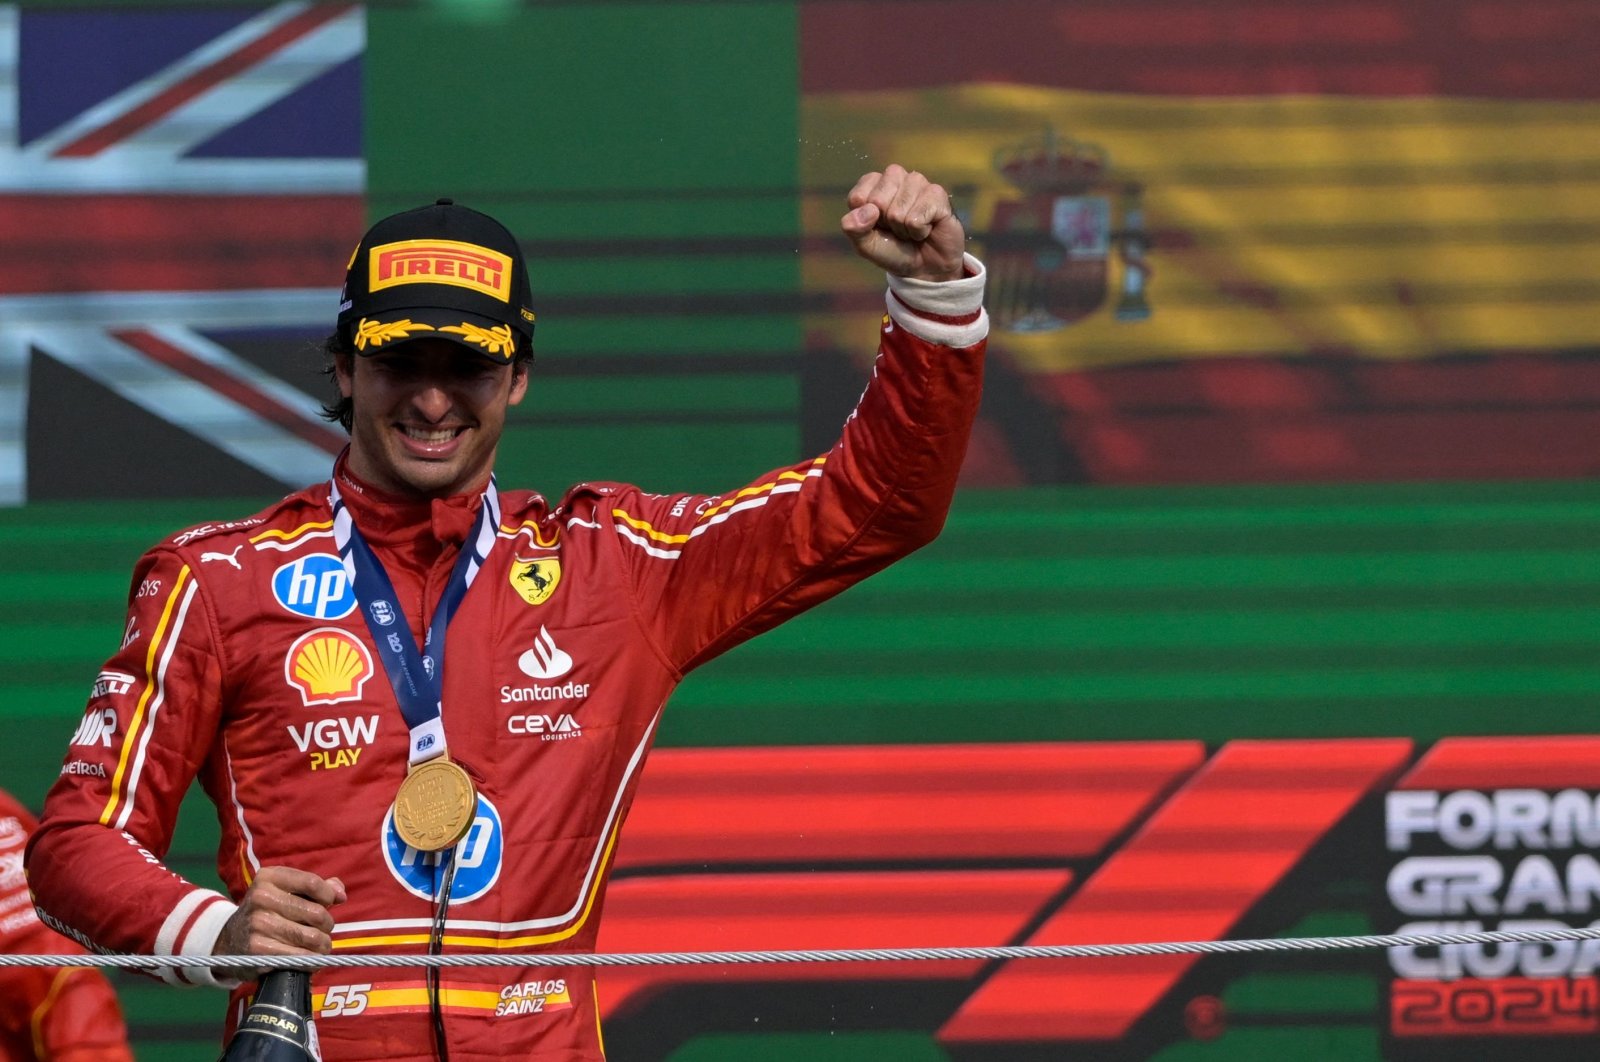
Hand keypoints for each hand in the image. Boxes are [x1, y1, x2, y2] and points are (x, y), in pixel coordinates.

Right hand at [213, 866, 346, 979]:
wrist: (229, 940)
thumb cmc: (268, 912)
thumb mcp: (285, 891)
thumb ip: (316, 888)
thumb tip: (340, 894)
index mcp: (269, 877)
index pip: (312, 882)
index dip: (329, 895)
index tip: (332, 903)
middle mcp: (261, 897)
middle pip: (316, 913)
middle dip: (327, 925)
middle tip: (323, 931)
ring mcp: (258, 924)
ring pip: (311, 937)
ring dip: (323, 945)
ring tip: (320, 946)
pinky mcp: (258, 949)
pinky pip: (299, 957)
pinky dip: (311, 961)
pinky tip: (310, 960)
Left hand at [840, 164, 965, 281]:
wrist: (925, 266)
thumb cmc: (893, 250)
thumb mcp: (865, 244)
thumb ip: (853, 228)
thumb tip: (868, 210)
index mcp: (873, 184)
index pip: (858, 197)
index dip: (866, 221)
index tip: (878, 226)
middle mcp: (895, 176)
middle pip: (877, 201)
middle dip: (886, 224)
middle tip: (897, 229)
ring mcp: (917, 182)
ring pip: (898, 210)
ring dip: (903, 229)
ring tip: (912, 228)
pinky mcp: (937, 193)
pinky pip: (917, 218)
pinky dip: (919, 231)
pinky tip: (926, 228)